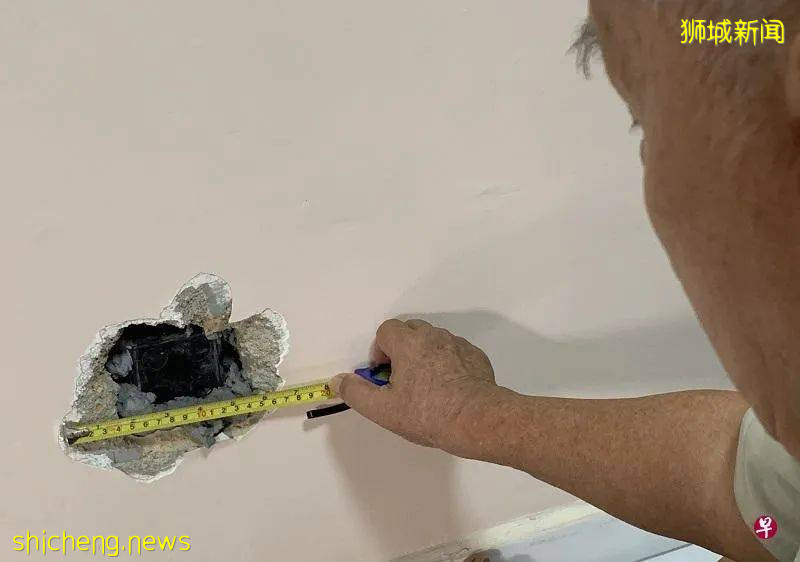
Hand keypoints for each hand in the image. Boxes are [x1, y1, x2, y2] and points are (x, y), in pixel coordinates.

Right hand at [330, 319, 501, 452]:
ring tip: (426, 386)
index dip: (380, 350)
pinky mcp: (476, 356)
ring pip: (434, 340)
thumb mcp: (383, 410)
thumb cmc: (427, 413)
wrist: (477, 420)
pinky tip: (450, 389)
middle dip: (402, 349)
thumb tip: (338, 381)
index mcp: (408, 343)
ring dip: (425, 355)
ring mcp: (458, 344)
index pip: (386, 330)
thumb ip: (356, 393)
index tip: (384, 374)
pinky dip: (448, 363)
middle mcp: (433, 336)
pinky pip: (455, 352)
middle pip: (411, 330)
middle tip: (402, 379)